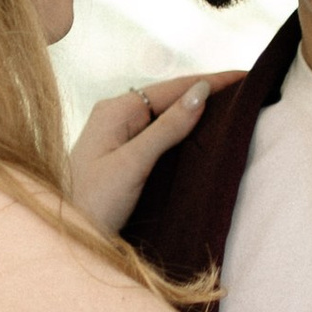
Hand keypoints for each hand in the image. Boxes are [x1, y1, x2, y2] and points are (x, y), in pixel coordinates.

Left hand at [66, 73, 237, 236]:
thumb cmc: (92, 203)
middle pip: (170, 96)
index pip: (173, 87)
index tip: (246, 75)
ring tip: (232, 107)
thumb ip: (167, 129)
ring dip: (195, 111)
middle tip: (246, 90)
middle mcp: (116, 115)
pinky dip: (182, 130)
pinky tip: (200, 134)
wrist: (65, 235)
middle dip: (206, 92)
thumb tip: (201, 91)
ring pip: (165, 115)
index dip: (211, 80)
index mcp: (116, 110)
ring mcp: (117, 134)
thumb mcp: (133, 164)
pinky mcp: (121, 153)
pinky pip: (158, 133)